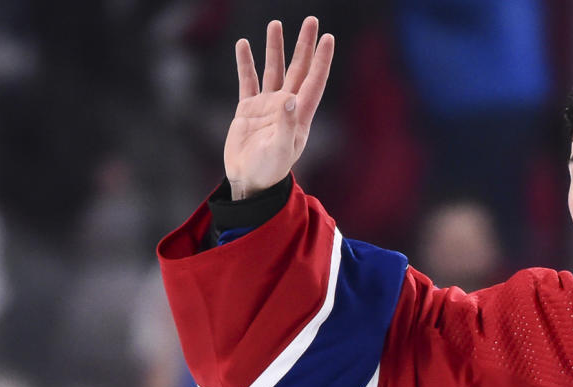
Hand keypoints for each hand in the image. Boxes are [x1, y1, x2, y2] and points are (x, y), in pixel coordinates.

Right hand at [224, 17, 333, 199]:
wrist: (249, 181)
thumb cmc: (269, 170)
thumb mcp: (281, 150)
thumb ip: (286, 124)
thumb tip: (290, 98)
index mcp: (300, 114)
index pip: (314, 80)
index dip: (322, 59)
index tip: (328, 37)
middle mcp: (286, 105)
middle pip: (298, 68)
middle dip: (304, 45)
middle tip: (311, 20)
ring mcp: (267, 106)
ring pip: (273, 69)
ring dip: (275, 47)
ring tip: (275, 24)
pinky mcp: (247, 109)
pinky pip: (247, 80)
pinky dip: (245, 63)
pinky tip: (244, 44)